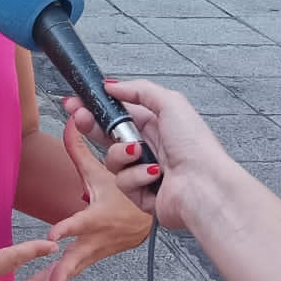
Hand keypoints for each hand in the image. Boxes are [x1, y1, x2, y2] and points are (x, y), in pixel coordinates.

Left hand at [40, 115, 151, 280]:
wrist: (144, 220)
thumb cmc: (122, 193)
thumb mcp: (102, 171)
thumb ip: (80, 149)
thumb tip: (68, 120)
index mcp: (96, 217)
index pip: (79, 223)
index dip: (66, 229)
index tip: (52, 238)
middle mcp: (94, 240)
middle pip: (74, 260)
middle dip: (59, 275)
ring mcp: (92, 255)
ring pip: (69, 274)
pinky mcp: (89, 262)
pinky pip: (70, 277)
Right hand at [70, 79, 229, 233]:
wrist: (204, 186)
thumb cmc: (196, 147)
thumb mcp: (170, 103)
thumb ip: (139, 90)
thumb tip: (113, 85)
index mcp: (156, 125)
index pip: (118, 113)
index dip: (96, 108)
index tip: (77, 103)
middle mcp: (149, 148)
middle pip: (108, 135)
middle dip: (93, 126)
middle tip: (82, 119)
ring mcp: (144, 171)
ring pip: (112, 160)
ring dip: (122, 154)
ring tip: (138, 153)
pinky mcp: (141, 195)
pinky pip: (123, 182)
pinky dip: (136, 176)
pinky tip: (153, 175)